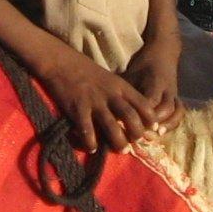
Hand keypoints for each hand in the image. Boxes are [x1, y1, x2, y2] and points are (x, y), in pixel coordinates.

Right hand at [33, 45, 160, 154]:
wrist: (60, 61)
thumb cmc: (85, 70)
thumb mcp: (109, 78)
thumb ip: (120, 94)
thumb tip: (130, 114)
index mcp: (120, 86)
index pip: (143, 104)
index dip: (151, 119)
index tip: (152, 129)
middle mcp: (110, 94)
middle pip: (131, 117)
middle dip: (136, 134)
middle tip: (134, 143)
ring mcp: (94, 102)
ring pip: (112, 128)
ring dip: (119, 142)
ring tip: (120, 149)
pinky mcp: (77, 109)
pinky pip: (87, 132)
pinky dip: (91, 143)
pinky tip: (92, 148)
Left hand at [122, 36, 182, 133]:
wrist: (163, 52)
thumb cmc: (141, 65)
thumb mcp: (130, 74)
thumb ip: (122, 92)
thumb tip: (106, 110)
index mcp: (154, 80)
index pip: (150, 100)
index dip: (142, 115)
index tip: (130, 124)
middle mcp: (167, 88)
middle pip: (166, 107)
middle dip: (155, 122)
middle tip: (142, 134)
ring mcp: (174, 93)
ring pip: (176, 111)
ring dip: (167, 125)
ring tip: (155, 136)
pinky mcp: (177, 98)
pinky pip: (180, 112)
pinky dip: (173, 123)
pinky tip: (162, 132)